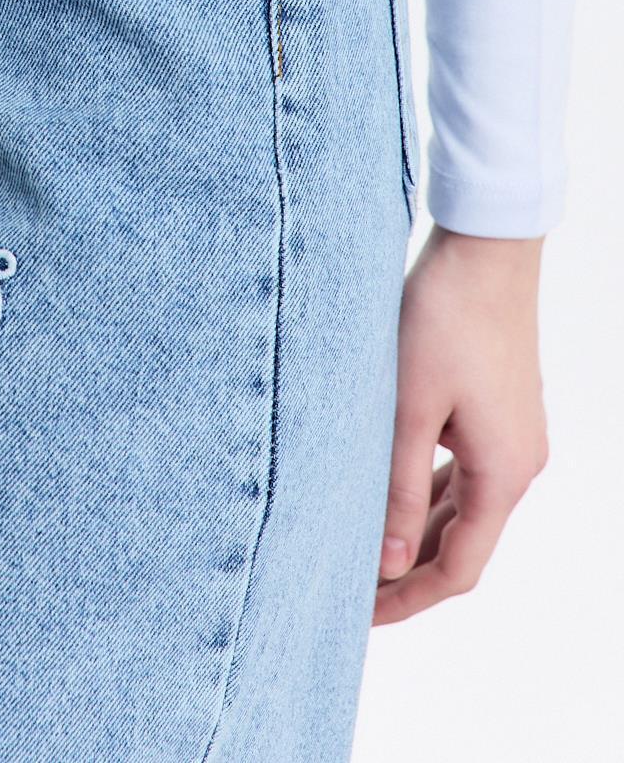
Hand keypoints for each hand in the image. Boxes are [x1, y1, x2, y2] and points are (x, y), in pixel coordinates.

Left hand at [373, 223, 546, 623]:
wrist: (485, 248)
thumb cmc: (442, 318)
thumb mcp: (407, 408)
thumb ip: (397, 489)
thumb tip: (387, 562)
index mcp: (503, 472)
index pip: (458, 568)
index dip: (408, 599)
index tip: (358, 617)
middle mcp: (518, 462)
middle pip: (463, 542)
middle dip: (406, 571)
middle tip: (346, 589)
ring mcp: (513, 434)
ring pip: (463, 505)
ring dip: (416, 530)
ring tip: (358, 546)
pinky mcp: (499, 409)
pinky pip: (464, 470)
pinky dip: (428, 491)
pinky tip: (386, 490)